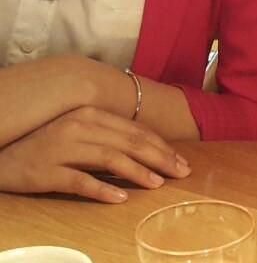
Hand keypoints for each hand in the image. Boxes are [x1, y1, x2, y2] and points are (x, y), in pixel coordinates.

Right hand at [0, 106, 189, 202]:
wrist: (3, 154)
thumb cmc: (44, 143)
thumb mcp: (77, 131)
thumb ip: (105, 135)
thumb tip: (143, 149)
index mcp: (89, 114)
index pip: (133, 129)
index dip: (160, 145)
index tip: (180, 159)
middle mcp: (79, 126)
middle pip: (128, 142)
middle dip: (159, 157)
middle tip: (181, 172)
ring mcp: (63, 148)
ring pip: (110, 159)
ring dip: (138, 172)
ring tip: (158, 184)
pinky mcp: (48, 171)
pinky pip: (80, 181)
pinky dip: (103, 190)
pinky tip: (121, 199)